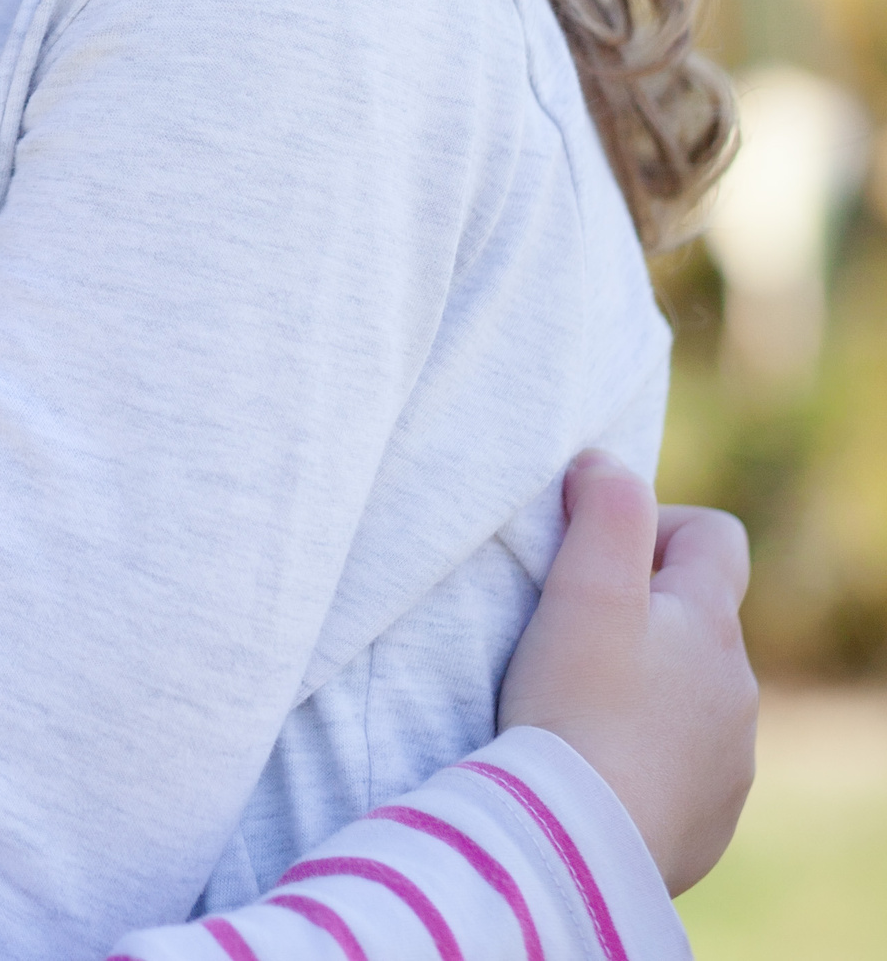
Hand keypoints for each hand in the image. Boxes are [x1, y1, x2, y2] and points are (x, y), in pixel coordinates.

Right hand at [497, 451, 756, 894]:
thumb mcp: (584, 589)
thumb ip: (605, 509)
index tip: (591, 555)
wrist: (576, 839)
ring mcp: (728, 759)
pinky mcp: (706, 818)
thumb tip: (604, 462)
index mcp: (710, 625)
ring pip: (691, 697)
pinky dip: (640, 757)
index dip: (655, 525)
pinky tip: (587, 767)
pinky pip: (680, 769)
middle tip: (564, 635)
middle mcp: (737, 689)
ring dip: (642, 689)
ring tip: (569, 707)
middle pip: (700, 622)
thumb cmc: (574, 707)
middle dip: (639, 616)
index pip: (715, 536)